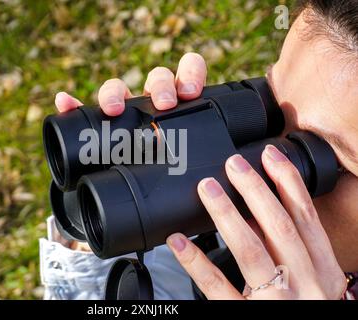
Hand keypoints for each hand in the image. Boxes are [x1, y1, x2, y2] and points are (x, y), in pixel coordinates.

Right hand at [53, 52, 205, 250]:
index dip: (190, 74)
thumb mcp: (206, 180)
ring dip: (115, 91)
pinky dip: (72, 107)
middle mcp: (155, 108)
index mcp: (184, 109)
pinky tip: (64, 102)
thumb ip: (224, 175)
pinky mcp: (102, 126)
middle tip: (166, 104)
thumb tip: (246, 174)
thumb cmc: (184, 187)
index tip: (192, 92)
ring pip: (119, 89)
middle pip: (155, 80)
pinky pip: (82, 112)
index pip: (188, 74)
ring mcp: (128, 115)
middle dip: (160, 85)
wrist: (157, 207)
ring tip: (114, 107)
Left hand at [167, 145, 346, 299]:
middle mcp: (303, 283)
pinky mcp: (247, 318)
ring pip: (250, 250)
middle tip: (233, 164)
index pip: (305, 217)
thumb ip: (290, 250)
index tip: (270, 155)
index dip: (288, 182)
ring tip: (207, 188)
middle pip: (278, 226)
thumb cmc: (306, 309)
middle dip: (255, 190)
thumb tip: (261, 212)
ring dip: (226, 215)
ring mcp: (276, 302)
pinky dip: (196, 262)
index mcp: (321, 270)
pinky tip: (178, 242)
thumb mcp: (311, 281)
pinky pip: (218, 288)